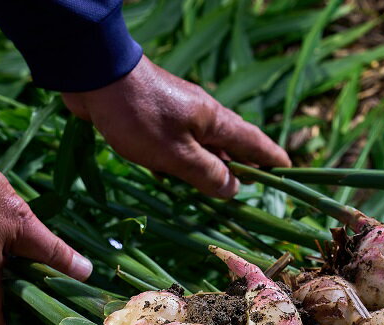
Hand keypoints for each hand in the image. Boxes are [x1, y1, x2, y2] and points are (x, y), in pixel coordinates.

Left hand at [63, 56, 289, 197]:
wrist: (96, 76)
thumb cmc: (140, 117)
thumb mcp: (176, 154)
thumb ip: (206, 173)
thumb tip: (234, 188)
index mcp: (215, 121)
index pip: (254, 142)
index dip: (271, 158)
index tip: (287, 171)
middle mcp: (202, 114)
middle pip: (230, 144)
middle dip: (242, 166)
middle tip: (254, 186)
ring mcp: (177, 113)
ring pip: (202, 144)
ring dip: (210, 165)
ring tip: (215, 188)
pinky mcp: (154, 116)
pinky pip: (177, 143)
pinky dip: (182, 160)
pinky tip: (171, 175)